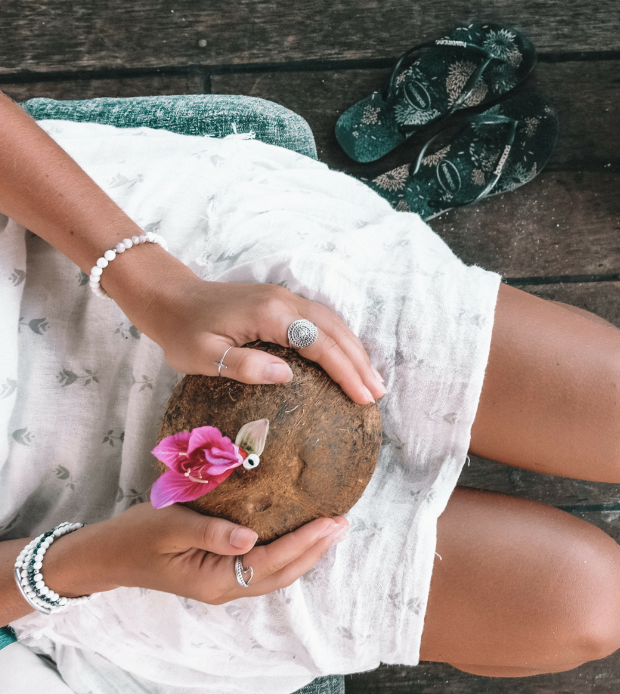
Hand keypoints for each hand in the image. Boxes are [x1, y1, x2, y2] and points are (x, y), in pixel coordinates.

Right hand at [42, 504, 348, 604]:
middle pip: (282, 572)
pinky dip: (287, 553)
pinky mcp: (219, 575)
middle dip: (316, 549)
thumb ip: (210, 531)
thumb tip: (250, 537)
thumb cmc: (134, 536)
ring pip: (276, 574)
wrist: (105, 556)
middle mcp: (225, 588)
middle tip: (343, 523)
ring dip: (306, 553)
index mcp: (215, 579)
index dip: (305, 541)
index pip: (272, 560)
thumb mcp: (169, 526)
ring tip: (331, 530)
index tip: (332, 521)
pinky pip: (263, 568)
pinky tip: (299, 536)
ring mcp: (223, 586)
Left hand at [122, 268, 386, 404]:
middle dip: (360, 363)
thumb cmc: (182, 331)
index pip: (319, 344)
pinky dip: (341, 340)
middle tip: (377, 394)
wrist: (169, 296)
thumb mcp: (203, 356)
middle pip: (335, 332)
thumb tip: (287, 375)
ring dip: (355, 351)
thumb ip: (245, 365)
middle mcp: (285, 302)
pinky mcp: (282, 302)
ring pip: (333, 324)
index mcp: (269, 315)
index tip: (362, 397)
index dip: (345, 371)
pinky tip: (348, 358)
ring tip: (372, 380)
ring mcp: (285, 299)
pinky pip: (322, 321)